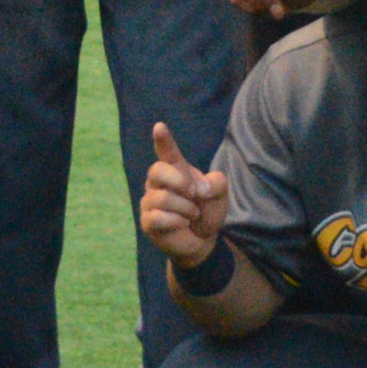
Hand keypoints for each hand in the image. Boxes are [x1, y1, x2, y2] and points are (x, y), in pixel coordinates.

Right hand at [137, 120, 229, 268]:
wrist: (202, 240)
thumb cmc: (207, 211)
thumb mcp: (219, 195)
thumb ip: (217, 183)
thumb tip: (200, 189)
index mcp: (175, 169)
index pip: (167, 152)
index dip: (163, 140)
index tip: (160, 126)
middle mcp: (158, 182)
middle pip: (157, 170)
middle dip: (180, 182)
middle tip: (196, 194)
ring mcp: (150, 201)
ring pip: (163, 198)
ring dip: (186, 208)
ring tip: (192, 214)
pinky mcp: (147, 221)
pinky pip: (158, 217)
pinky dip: (177, 222)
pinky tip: (182, 224)